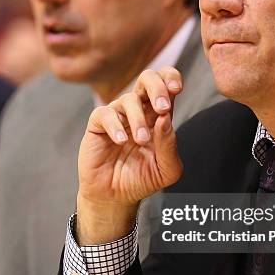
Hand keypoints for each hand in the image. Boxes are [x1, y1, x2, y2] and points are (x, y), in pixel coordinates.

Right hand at [76, 67, 183, 243]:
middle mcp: (139, 110)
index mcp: (159, 115)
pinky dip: (115, 126)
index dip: (171, 78)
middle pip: (147, 78)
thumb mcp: (166, 169)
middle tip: (163, 108)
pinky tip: (121, 142)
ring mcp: (118, 115)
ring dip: (138, 119)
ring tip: (142, 141)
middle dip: (157, 87)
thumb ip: (169, 145)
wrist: (115, 197)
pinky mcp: (98, 125)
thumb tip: (166, 119)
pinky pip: (105, 114)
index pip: (166, 84)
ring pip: (128, 99)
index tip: (177, 88)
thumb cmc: (142, 179)